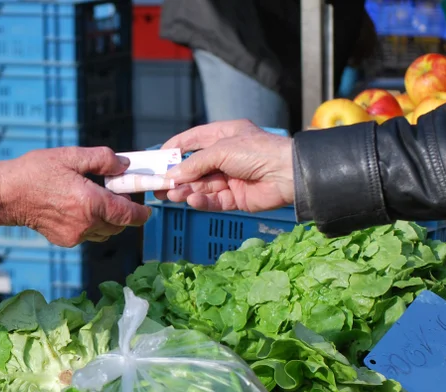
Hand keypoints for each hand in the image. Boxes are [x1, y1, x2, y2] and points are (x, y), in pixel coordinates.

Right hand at [0, 147, 150, 247]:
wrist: (8, 195)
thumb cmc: (36, 172)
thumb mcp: (71, 156)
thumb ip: (102, 159)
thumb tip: (124, 165)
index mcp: (90, 202)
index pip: (128, 215)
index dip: (142, 213)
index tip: (147, 209)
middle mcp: (86, 223)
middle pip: (119, 226)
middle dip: (124, 213)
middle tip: (119, 194)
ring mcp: (75, 235)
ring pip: (105, 232)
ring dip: (108, 220)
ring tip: (98, 200)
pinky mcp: (65, 240)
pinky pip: (89, 235)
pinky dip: (92, 224)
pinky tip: (80, 208)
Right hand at [153, 120, 295, 212]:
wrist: (288, 174)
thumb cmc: (257, 152)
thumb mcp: (221, 150)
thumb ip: (195, 163)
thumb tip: (171, 175)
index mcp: (224, 136)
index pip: (193, 140)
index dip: (175, 148)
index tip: (157, 159)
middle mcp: (226, 156)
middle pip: (195, 168)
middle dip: (177, 176)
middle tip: (158, 186)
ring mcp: (231, 178)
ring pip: (202, 186)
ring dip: (186, 190)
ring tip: (171, 195)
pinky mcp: (236, 198)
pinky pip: (214, 200)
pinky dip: (202, 201)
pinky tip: (191, 201)